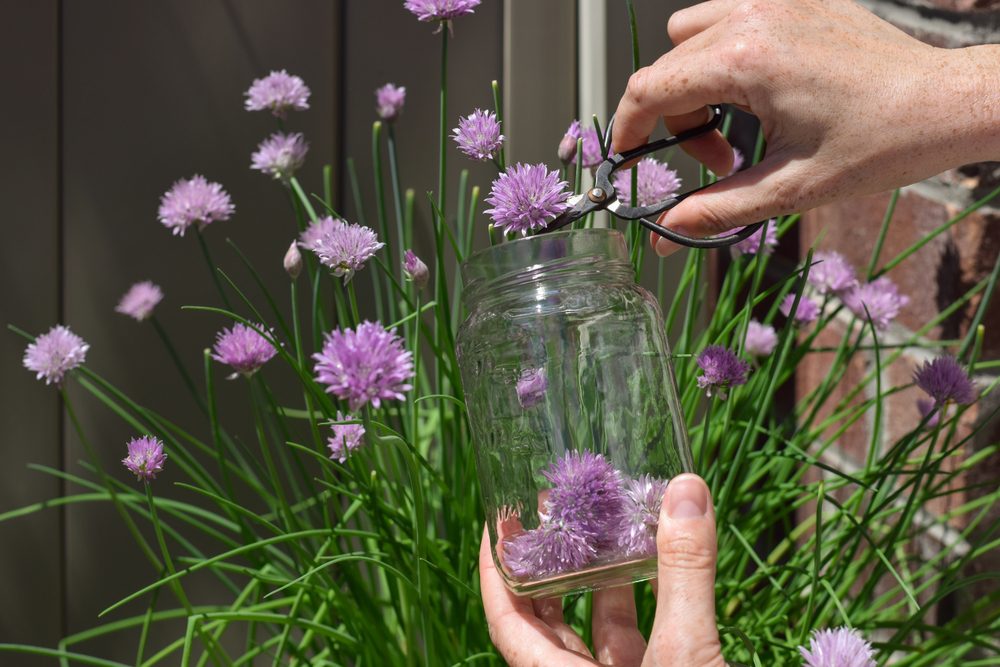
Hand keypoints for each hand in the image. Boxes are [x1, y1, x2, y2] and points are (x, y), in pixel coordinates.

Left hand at [480, 474, 724, 666]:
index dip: (494, 573)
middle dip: (550, 563)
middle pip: (545, 618)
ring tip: (606, 524)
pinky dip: (642, 604)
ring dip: (602, 578)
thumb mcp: (685, 652)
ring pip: (595, 629)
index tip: (495, 524)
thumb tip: (687, 491)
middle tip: (554, 511)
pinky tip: (657, 565)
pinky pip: (635, 642)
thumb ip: (686, 575)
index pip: (504, 620)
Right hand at [610, 0, 999, 255]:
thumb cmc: (881, 143)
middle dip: (673, 119)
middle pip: (667, 66)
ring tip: (734, 120)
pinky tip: (758, 91)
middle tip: (717, 160)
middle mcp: (753, 19)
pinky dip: (723, 54)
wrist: (945, 103)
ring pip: (691, 33)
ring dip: (692, 80)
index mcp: (746, 61)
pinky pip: (729, 18)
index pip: (649, 88)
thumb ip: (717, 209)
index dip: (626, 128)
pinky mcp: (796, 0)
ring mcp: (775, 2)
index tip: (628, 157)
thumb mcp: (791, 189)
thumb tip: (665, 235)